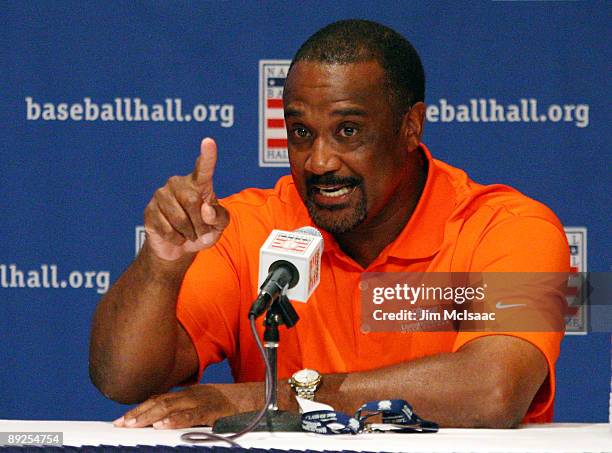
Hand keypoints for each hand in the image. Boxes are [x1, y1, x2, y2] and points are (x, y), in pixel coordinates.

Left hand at [113, 383, 262, 428]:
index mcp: (194, 392)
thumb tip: (170, 422)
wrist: (266, 398)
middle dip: (139, 413)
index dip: (142, 407)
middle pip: (162, 401)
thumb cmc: (240, 405)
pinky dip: (176, 420)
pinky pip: (193, 415)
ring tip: (134, 424)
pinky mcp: (216, 410)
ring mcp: (206, 400)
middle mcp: (197, 393)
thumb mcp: (212, 405)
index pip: (162, 398)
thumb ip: (193, 411)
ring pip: (172, 406)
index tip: (125, 418)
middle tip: (121, 424)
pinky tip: (163, 425)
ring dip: (150, 416)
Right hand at [143, 138, 229, 260]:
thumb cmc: (203, 231)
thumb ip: (219, 217)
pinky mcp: (149, 211)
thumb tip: (205, 209)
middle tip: (201, 232)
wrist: (180, 249)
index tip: (209, 141)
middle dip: (201, 224)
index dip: (207, 156)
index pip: (204, 168)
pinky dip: (177, 239)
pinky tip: (176, 236)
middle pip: (193, 202)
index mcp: (198, 183)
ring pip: (180, 219)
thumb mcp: (219, 226)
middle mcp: (177, 183)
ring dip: (190, 233)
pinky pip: (168, 230)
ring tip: (189, 234)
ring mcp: (161, 196)